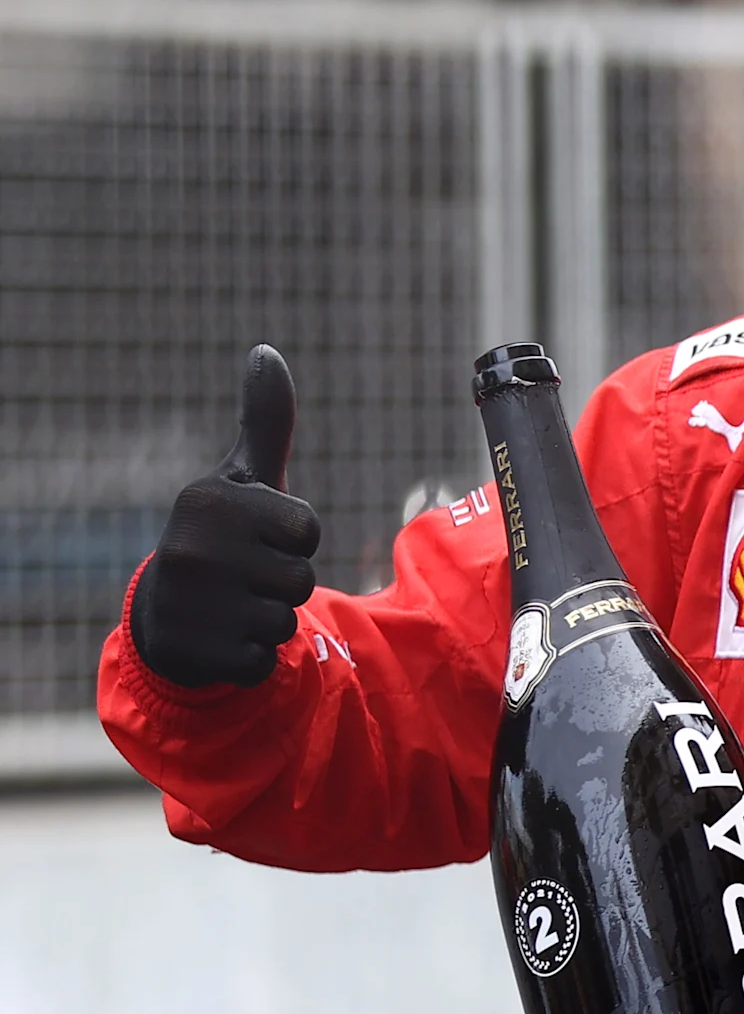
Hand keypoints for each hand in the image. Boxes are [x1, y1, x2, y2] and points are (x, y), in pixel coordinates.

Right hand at [130, 344, 321, 687]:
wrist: (165, 613)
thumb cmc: (221, 536)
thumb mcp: (243, 479)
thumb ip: (265, 422)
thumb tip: (266, 352)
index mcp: (210, 501)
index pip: (308, 528)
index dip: (295, 539)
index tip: (258, 537)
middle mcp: (194, 547)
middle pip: (301, 578)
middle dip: (284, 583)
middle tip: (243, 577)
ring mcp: (192, 602)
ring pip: (286, 621)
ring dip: (270, 620)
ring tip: (232, 606)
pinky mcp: (197, 651)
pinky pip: (265, 661)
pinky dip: (253, 657)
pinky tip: (222, 639)